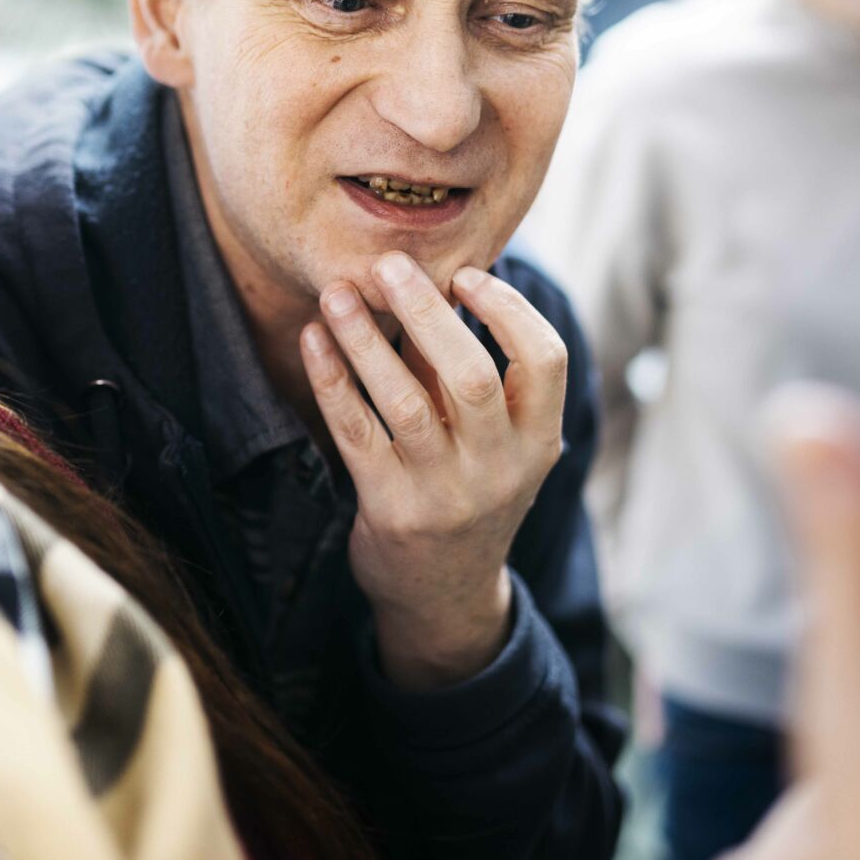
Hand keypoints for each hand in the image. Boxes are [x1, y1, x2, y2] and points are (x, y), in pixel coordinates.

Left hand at [299, 253, 566, 689]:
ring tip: (337, 292)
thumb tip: (432, 281)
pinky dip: (332, 380)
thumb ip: (472, 374)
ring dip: (366, 339)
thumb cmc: (470, 494)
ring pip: (405, 401)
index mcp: (538, 442)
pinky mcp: (390, 509)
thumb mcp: (496, 444)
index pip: (545, 360)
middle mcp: (499, 468)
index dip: (509, 310)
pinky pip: (355, 432)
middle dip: (427, 312)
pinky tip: (313, 339)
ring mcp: (444, 493)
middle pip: (471, 375)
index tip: (466, 274)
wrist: (443, 595)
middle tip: (389, 264)